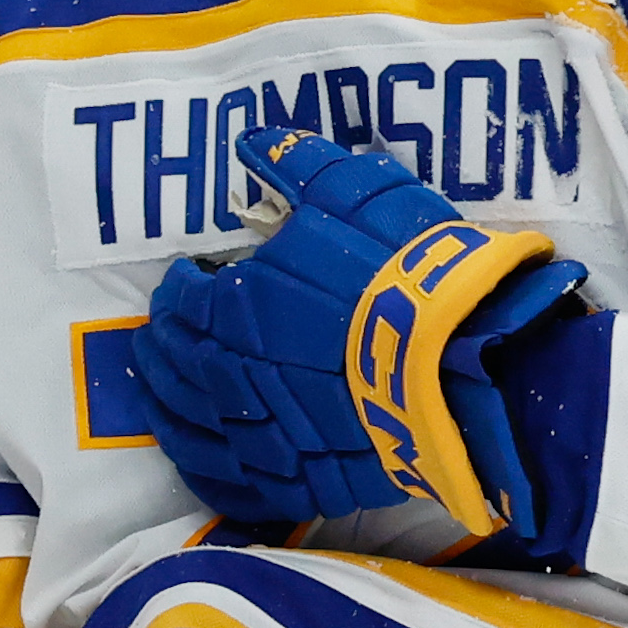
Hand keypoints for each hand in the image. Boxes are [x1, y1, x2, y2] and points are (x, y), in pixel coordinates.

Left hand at [127, 124, 583, 533]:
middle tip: (160, 337)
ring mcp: (263, 434)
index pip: (183, 300)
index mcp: (234, 305)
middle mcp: (230, 374)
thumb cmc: (406, 272)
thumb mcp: (353, 192)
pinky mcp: (298, 481)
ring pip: (188, 426)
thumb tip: (251, 144)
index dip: (180, 289)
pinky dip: (204, 469)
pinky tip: (199, 458)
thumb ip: (296, 166)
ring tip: (160, 396)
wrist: (467, 362)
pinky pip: (230, 482)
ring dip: (166, 408)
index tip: (188, 280)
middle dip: (161, 346)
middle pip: (174, 364)